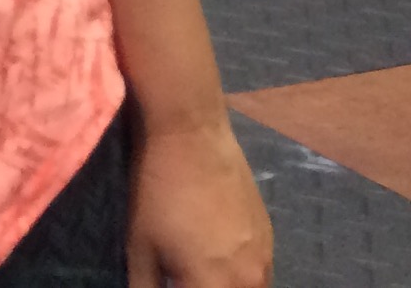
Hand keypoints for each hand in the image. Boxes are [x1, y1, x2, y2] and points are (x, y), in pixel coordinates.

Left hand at [128, 109, 272, 287]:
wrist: (192, 137)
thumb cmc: (158, 191)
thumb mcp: (140, 245)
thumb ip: (146, 285)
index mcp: (213, 286)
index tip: (172, 282)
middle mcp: (249, 280)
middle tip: (186, 278)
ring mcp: (265, 257)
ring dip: (229, 287)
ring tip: (201, 275)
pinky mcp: (270, 235)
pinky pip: (262, 273)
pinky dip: (243, 276)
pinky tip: (219, 259)